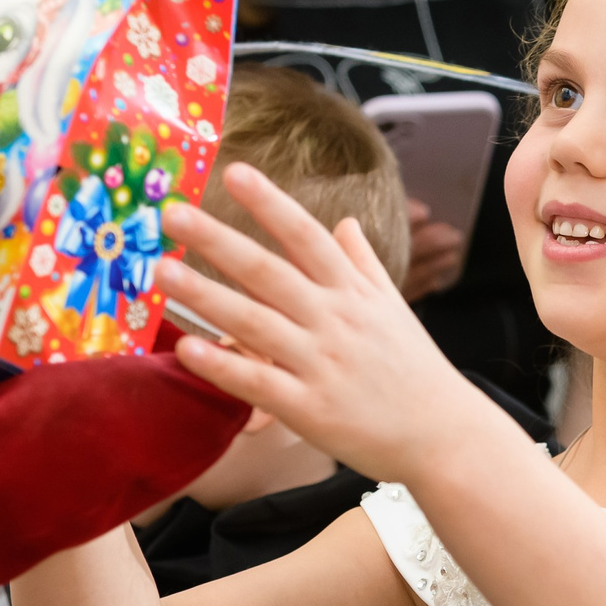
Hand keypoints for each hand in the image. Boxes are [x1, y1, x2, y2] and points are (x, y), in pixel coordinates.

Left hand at [153, 163, 515, 485]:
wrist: (443, 435)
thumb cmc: (413, 369)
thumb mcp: (392, 308)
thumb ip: (362, 264)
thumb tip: (345, 223)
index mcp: (352, 292)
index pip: (306, 236)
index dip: (270, 203)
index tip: (234, 171)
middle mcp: (334, 320)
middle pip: (268, 272)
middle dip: (218, 240)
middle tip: (171, 212)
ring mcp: (321, 364)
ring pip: (253, 323)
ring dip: (205, 295)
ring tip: (162, 270)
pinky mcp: (309, 409)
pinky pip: (258, 383)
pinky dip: (223, 366)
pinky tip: (188, 348)